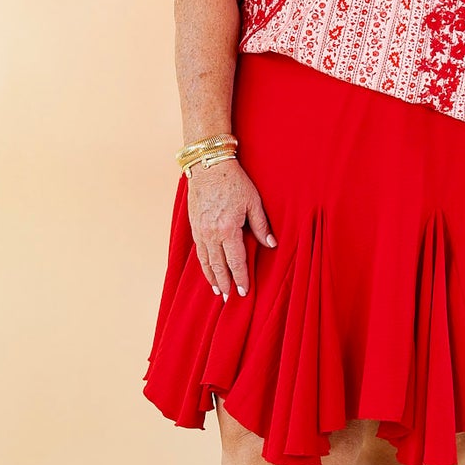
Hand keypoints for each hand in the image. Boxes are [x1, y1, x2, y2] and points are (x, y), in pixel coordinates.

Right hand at [186, 158, 275, 297]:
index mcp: (228, 229)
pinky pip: (198, 251)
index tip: (243, 292)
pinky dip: (203, 263)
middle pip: (218, 266)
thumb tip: (271, 244)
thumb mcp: (253, 202)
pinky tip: (207, 269)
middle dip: (224, 284)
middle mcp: (211, 233)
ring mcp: (200, 230)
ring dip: (211, 277)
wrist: (208, 165)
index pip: (236, 261)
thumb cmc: (234, 181)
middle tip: (228, 299)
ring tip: (217, 290)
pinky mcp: (193, 225)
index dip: (241, 278)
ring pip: (205, 261)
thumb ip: (261, 226)